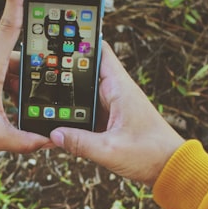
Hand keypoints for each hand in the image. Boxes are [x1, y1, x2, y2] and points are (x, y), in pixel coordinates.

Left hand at [0, 0, 48, 154]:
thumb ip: (26, 141)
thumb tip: (49, 141)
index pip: (10, 25)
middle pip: (18, 58)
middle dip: (32, 78)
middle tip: (43, 99)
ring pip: (8, 67)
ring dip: (18, 86)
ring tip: (22, 110)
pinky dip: (6, 86)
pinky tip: (8, 107)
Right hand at [49, 43, 184, 187]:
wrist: (170, 168)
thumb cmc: (150, 154)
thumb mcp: (110, 150)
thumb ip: (80, 143)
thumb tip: (53, 134)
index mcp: (119, 88)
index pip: (98, 50)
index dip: (78, 42)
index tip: (55, 40)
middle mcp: (115, 92)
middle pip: (84, 72)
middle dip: (62, 74)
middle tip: (37, 76)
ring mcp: (112, 106)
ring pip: (83, 94)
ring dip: (66, 99)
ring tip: (41, 103)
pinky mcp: (111, 120)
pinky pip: (87, 113)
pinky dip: (73, 117)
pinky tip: (58, 124)